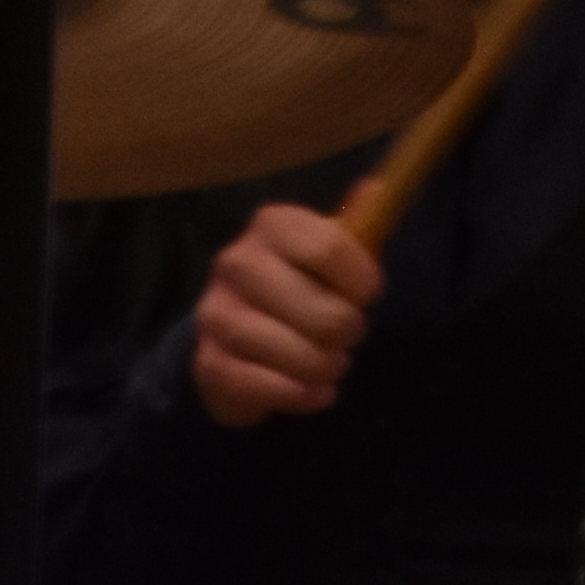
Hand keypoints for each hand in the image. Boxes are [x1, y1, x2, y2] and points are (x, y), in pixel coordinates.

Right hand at [187, 200, 382, 427]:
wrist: (235, 335)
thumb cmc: (298, 285)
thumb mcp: (328, 251)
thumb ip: (355, 227)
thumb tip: (374, 189)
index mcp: (272, 225)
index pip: (331, 248)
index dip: (361, 281)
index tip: (368, 294)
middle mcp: (236, 263)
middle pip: (320, 309)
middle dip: (346, 331)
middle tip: (348, 335)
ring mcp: (217, 314)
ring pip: (294, 352)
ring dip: (325, 366)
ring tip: (331, 364)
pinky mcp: (209, 362)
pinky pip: (269, 387)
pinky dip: (301, 395)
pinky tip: (315, 392)